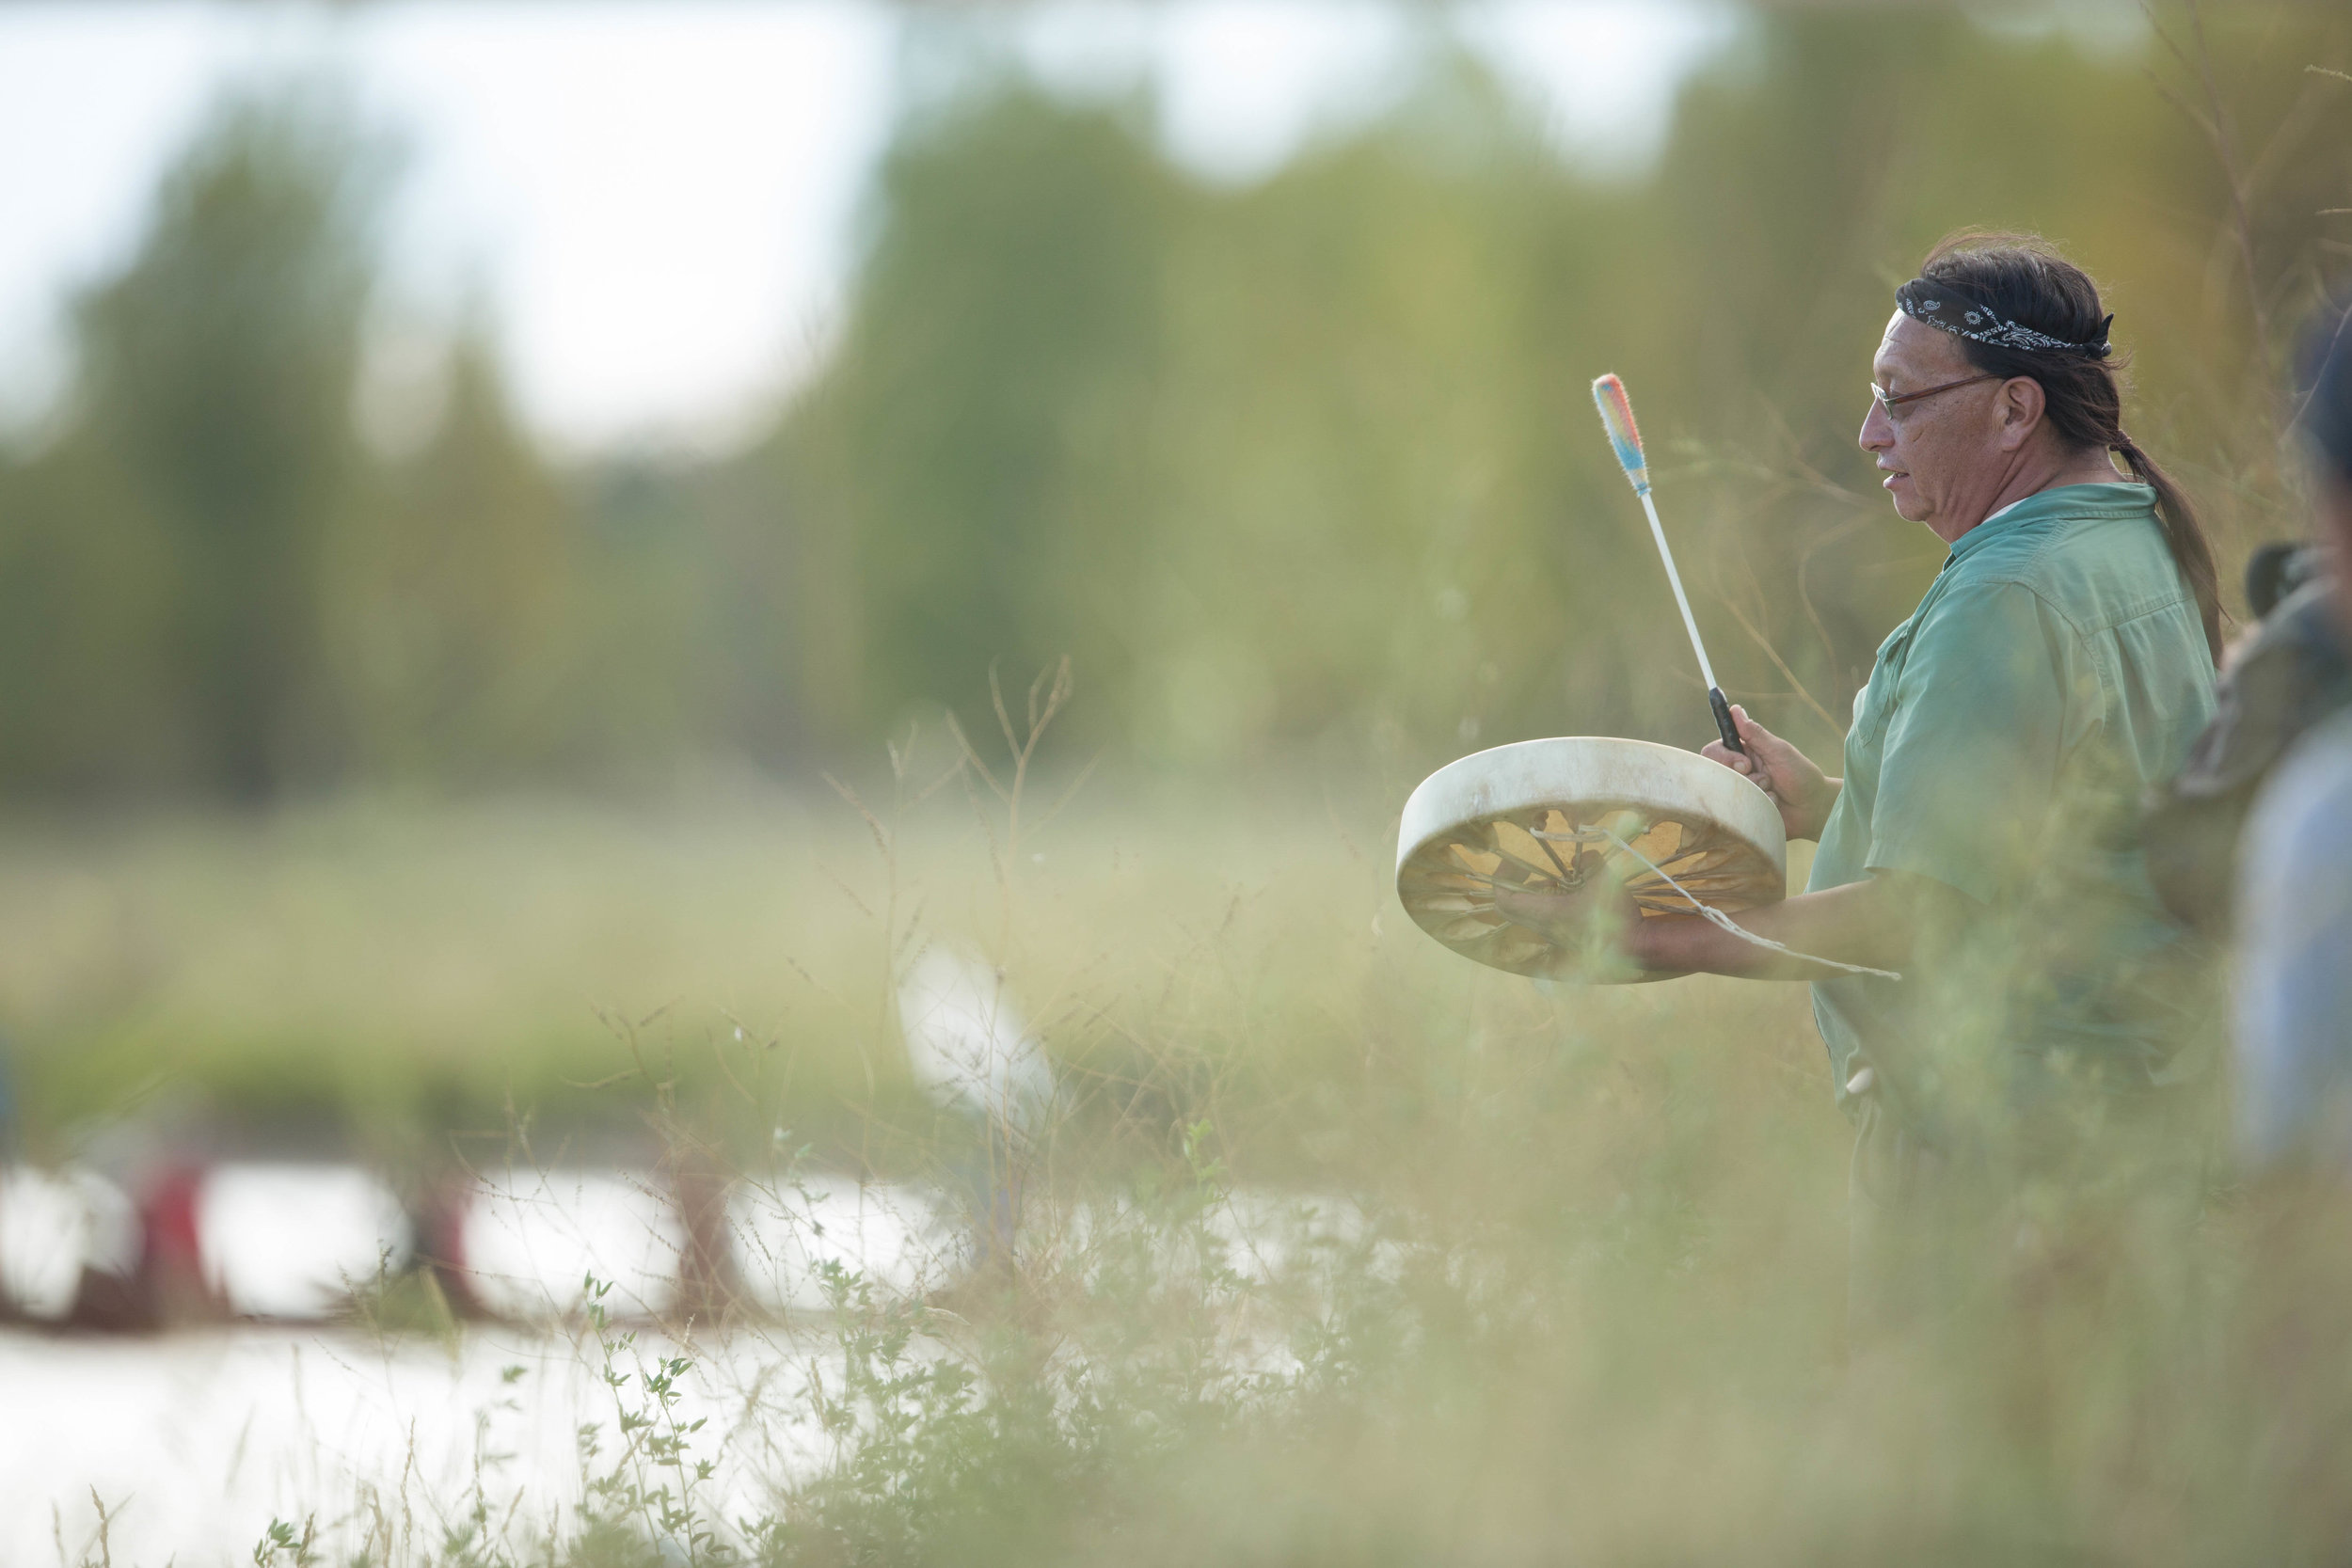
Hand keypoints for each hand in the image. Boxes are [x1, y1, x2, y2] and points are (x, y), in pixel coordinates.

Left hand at [1490, 846, 1646, 973]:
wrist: (1634, 947)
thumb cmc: (1615, 916)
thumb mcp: (1605, 879)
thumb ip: (1590, 862)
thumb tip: (1582, 858)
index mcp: (1545, 913)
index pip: (1504, 899)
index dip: (1502, 877)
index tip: (1515, 861)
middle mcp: (1543, 927)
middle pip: (1508, 908)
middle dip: (1511, 885)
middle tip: (1526, 869)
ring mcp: (1552, 934)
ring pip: (1524, 914)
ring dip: (1530, 893)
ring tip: (1550, 879)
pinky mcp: (1563, 937)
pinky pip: (1541, 919)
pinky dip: (1544, 902)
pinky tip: (1566, 892)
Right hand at [1700, 704, 1837, 840]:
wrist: (1815, 807)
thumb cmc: (1800, 775)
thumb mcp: (1779, 751)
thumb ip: (1755, 733)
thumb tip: (1735, 709)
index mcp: (1742, 753)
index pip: (1713, 751)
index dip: (1724, 758)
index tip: (1745, 764)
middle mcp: (1736, 772)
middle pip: (1716, 773)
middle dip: (1743, 778)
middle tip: (1764, 780)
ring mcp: (1739, 792)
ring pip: (1727, 792)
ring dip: (1755, 791)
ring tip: (1773, 792)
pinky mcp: (1743, 810)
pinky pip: (1738, 809)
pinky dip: (1760, 805)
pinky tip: (1774, 805)